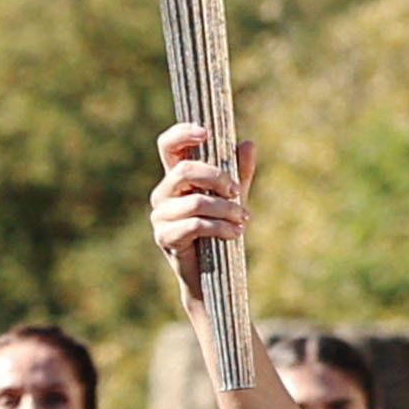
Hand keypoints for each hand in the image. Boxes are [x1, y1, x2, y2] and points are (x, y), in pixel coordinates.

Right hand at [148, 124, 255, 271]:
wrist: (212, 276)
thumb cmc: (219, 232)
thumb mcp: (233, 198)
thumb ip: (240, 173)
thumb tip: (248, 144)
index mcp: (176, 178)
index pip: (168, 145)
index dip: (182, 133)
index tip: (206, 132)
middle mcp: (163, 193)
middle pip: (185, 170)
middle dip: (218, 178)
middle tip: (237, 191)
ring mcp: (160, 216)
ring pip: (195, 201)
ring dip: (226, 209)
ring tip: (243, 219)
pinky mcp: (165, 237)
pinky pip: (196, 225)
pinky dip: (221, 227)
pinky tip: (235, 234)